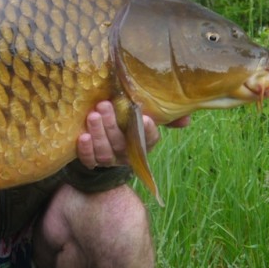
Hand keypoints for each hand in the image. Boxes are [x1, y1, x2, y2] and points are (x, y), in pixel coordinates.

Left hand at [76, 101, 190, 168]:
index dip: (148, 131)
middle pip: (122, 143)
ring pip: (105, 152)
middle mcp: (127, 153)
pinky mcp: (92, 162)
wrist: (103, 139)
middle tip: (104, 105)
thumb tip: (186, 119)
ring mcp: (110, 159)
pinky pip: (90, 160)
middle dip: (112, 125)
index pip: (149, 140)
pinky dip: (86, 150)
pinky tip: (82, 136)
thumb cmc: (125, 122)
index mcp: (142, 143)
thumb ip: (164, 115)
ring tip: (93, 115)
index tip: (146, 117)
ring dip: (99, 134)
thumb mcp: (142, 116)